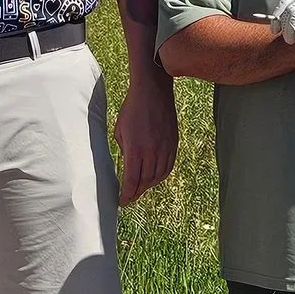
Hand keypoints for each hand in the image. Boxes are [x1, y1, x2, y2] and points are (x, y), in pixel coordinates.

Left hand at [113, 70, 177, 204]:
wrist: (153, 92)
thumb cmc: (132, 109)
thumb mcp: (120, 131)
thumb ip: (124, 150)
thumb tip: (128, 165)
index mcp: (135, 149)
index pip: (132, 180)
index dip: (127, 194)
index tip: (122, 201)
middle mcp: (152, 151)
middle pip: (146, 181)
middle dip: (137, 192)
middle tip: (130, 197)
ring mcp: (165, 148)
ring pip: (158, 176)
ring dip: (149, 186)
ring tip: (141, 189)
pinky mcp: (173, 144)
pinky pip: (168, 166)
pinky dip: (161, 176)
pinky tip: (154, 178)